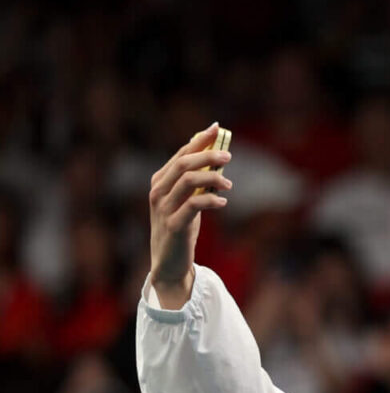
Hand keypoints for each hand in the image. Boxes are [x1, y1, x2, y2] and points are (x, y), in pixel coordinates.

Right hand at [147, 125, 232, 310]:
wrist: (168, 263)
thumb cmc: (181, 227)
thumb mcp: (186, 200)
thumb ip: (196, 181)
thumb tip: (216, 158)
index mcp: (160, 181)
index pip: (180, 154)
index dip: (199, 140)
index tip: (217, 129)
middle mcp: (158, 191)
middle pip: (183, 163)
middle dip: (208, 155)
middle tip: (229, 156)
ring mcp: (163, 208)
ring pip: (187, 180)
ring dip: (212, 177)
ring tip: (229, 184)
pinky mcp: (173, 225)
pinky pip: (193, 205)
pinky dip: (210, 200)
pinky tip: (222, 203)